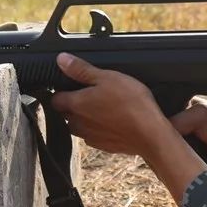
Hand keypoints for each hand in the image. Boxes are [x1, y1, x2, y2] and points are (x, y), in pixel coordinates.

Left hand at [49, 53, 170, 156]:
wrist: (150, 134)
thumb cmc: (130, 104)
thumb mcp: (107, 77)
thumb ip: (81, 70)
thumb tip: (61, 60)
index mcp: (76, 105)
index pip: (56, 99)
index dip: (62, 91)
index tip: (72, 86)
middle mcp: (78, 124)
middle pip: (66, 114)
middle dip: (73, 105)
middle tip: (91, 95)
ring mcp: (90, 137)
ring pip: (79, 127)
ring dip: (86, 119)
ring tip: (103, 108)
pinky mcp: (103, 146)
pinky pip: (94, 136)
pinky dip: (99, 130)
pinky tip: (113, 122)